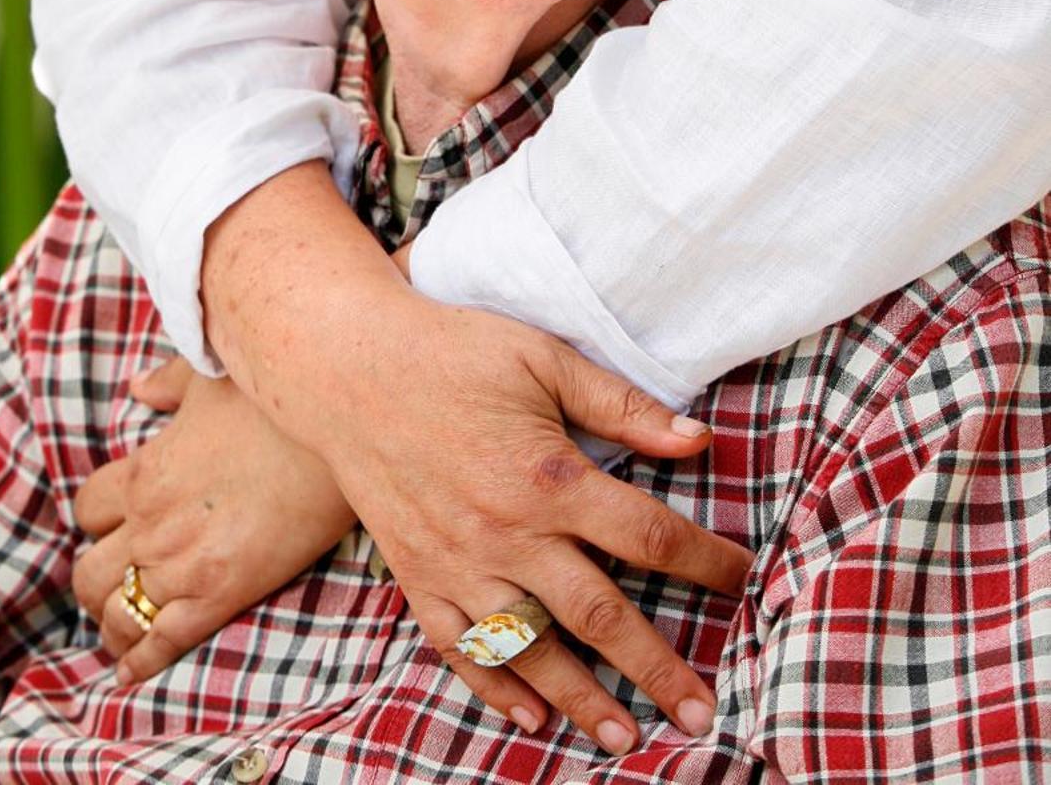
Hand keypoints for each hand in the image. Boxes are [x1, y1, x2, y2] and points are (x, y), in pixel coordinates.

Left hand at [72, 357, 357, 684]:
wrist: (328, 434)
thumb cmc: (270, 402)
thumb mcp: (208, 377)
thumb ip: (166, 383)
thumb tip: (138, 387)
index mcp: (144, 472)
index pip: (88, 508)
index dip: (96, 519)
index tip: (112, 525)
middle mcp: (151, 524)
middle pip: (89, 571)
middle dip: (95, 581)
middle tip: (114, 582)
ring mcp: (181, 565)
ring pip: (118, 613)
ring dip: (113, 623)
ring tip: (122, 629)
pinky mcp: (218, 596)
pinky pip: (162, 642)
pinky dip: (140, 662)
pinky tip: (130, 673)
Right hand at [200, 163, 751, 755]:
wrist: (346, 367)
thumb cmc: (452, 350)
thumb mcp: (543, 358)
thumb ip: (621, 404)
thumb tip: (699, 440)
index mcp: (551, 476)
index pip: (649, 535)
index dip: (705, 563)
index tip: (742, 580)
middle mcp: (510, 532)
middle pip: (600, 615)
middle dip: (657, 668)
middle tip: (700, 715)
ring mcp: (459, 562)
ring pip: (532, 649)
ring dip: (582, 700)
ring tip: (624, 739)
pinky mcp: (418, 574)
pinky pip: (462, 647)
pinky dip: (496, 686)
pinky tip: (529, 717)